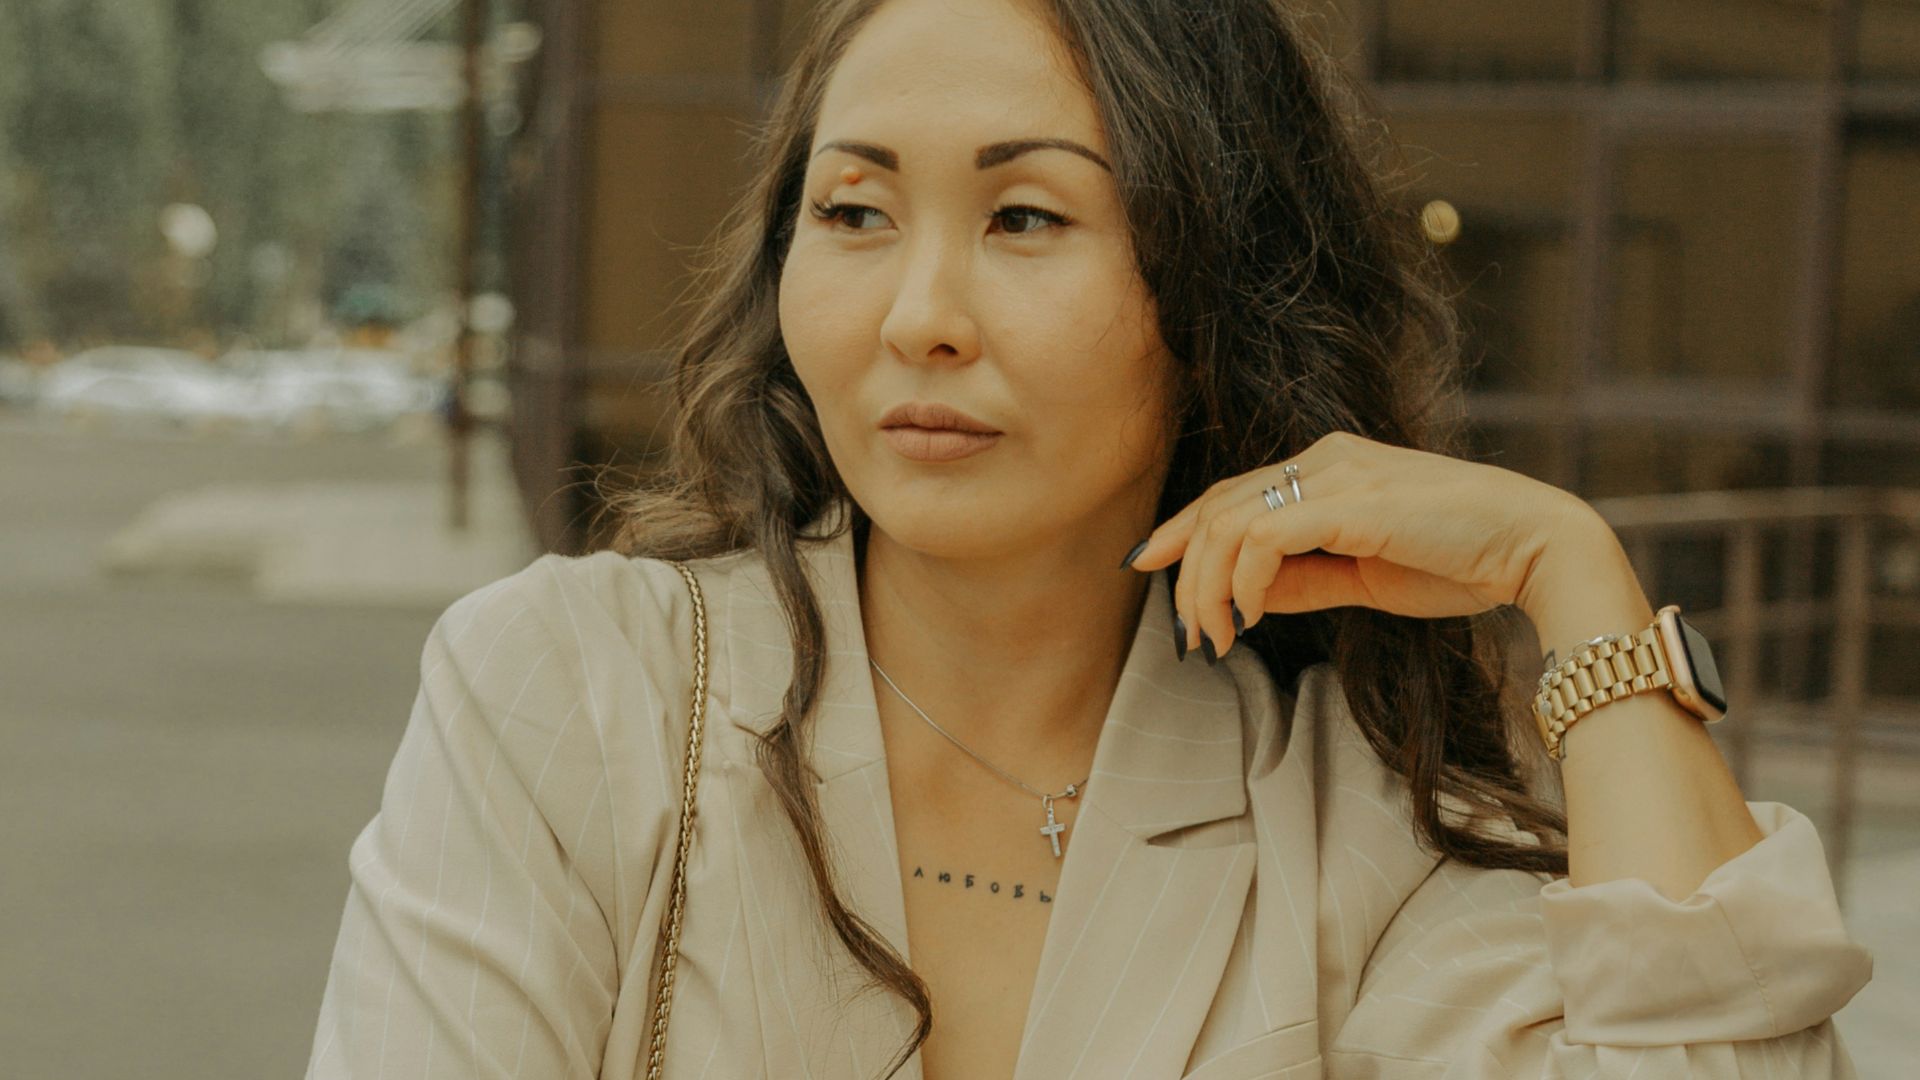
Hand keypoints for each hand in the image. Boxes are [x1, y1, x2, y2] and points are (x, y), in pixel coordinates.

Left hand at [1125, 430, 1604, 659]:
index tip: (1148, 567)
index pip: (1232, 493)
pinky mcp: (1350, 499)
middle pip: (1219, 505)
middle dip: (1186, 573)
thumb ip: (1304, 579)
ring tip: (1216, 638)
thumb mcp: (1363, 575)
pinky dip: (1244, 579)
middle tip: (1191, 635)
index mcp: (1327, 466)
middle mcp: (1324, 458)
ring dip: (1209, 587)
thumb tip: (1245, 598)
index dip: (1182, 531)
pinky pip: (1264, 535)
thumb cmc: (1459, 561)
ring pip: (1230, 521)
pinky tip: (1252, 616)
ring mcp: (1337, 473)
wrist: (1534, 546)